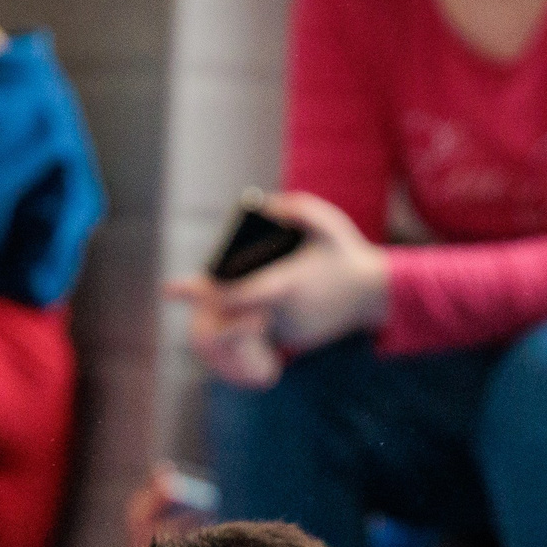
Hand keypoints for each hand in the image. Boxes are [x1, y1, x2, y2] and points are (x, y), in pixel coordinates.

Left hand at [166, 192, 388, 387]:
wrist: (374, 295)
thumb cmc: (348, 254)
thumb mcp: (327, 222)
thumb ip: (295, 207)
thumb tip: (263, 204)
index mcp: (287, 284)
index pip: (235, 292)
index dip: (203, 290)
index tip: (172, 288)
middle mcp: (283, 313)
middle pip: (232, 309)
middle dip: (211, 298)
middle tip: (186, 286)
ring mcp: (288, 331)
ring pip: (245, 322)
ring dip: (231, 308)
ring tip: (230, 288)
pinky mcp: (293, 342)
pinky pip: (261, 332)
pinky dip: (250, 318)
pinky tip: (253, 302)